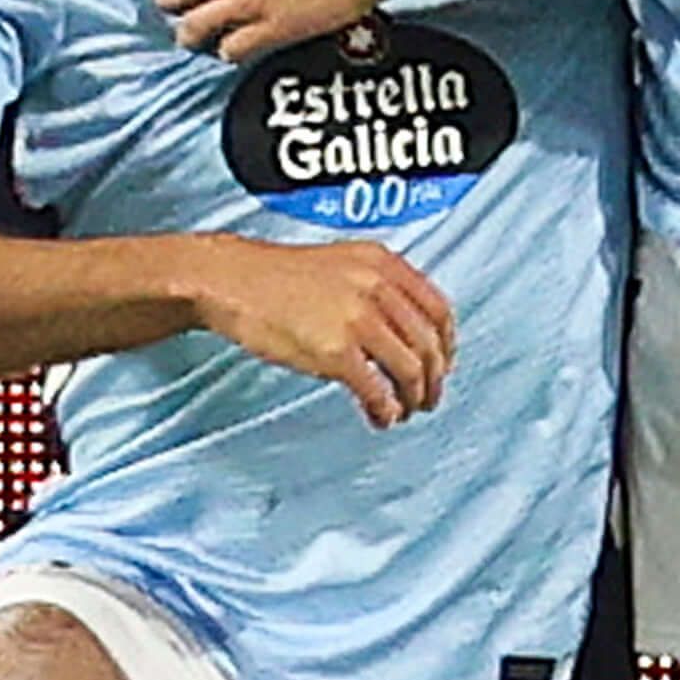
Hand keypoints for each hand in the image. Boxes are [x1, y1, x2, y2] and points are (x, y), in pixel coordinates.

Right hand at [183, 235, 456, 426]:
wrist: (232, 280)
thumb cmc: (278, 276)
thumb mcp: (343, 263)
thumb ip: (379, 286)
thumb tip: (405, 329)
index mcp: (383, 263)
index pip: (439, 309)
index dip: (447, 345)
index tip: (443, 365)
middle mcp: (377, 288)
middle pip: (428, 344)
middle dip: (433, 379)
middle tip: (427, 398)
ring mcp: (357, 319)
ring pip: (410, 369)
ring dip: (413, 397)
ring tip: (404, 411)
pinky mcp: (335, 351)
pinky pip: (376, 389)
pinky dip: (385, 409)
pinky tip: (380, 416)